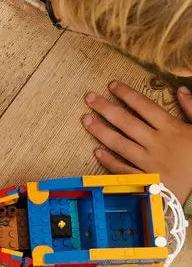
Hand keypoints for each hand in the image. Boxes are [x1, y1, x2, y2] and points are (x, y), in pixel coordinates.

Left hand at [82, 81, 191, 202]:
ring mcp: (149, 163)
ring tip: (86, 119)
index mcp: (172, 129)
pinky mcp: (146, 180)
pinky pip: (124, 170)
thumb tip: (180, 89)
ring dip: (101, 131)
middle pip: (127, 122)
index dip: (127, 94)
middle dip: (106, 108)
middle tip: (89, 97)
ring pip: (120, 144)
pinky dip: (110, 162)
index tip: (112, 85)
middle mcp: (157, 143)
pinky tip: (97, 152)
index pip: (145, 107)